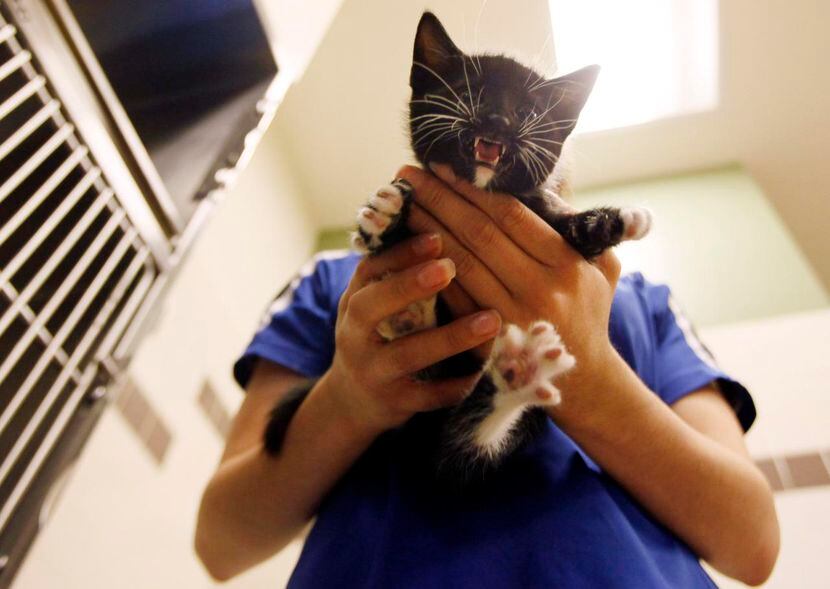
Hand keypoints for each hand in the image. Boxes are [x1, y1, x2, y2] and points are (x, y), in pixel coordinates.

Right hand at [322, 234, 501, 434]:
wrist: (355, 399)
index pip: (369, 269)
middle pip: (370, 307)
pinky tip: (486, 371)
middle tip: (449, 266)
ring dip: (449, 337)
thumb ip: (403, 269)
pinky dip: (456, 386)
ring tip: (491, 320)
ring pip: (405, 354)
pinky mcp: (392, 404)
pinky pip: (426, 397)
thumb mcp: (380, 300)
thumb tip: (447, 213)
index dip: (400, 252)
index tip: (436, 235)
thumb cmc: (382, 334)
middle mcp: (354, 334)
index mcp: (355, 299)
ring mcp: (371, 371)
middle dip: (408, 285)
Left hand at [397, 164, 622, 396]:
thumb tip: (536, 185)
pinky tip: (411, 249)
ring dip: (428, 230)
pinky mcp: (489, 343)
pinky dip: (430, 271)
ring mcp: (513, 319)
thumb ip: (574, 227)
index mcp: (567, 264)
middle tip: (409, 174)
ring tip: (403, 204)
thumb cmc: (589, 314)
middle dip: (441, 199)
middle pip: (480, 234)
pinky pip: (454, 299)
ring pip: (461, 264)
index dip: (473, 188)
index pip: (512, 215)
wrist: (584, 383)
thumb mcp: (601, 268)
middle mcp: (541, 290)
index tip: (445, 166)